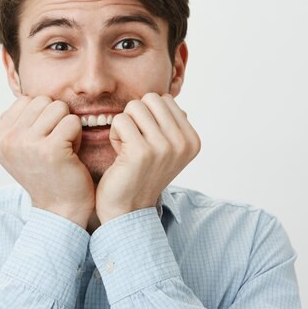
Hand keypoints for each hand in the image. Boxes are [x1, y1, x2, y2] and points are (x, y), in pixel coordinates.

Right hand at [0, 96, 94, 227]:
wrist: (60, 209)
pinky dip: (77, 136)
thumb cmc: (46, 174)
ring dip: (67, 126)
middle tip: (55, 144)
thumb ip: (18, 122)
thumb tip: (23, 96)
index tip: (41, 141)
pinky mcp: (51, 150)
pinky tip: (71, 154)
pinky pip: (72, 122)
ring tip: (62, 148)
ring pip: (59, 107)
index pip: (25, 100)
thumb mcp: (21, 148)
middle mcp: (7, 141)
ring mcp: (27, 145)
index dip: (41, 116)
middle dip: (55, 118)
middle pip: (43, 100)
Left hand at [95, 93, 200, 222]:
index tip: (148, 140)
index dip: (150, 115)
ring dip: (125, 125)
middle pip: (151, 99)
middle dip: (137, 116)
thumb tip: (168, 99)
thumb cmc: (142, 173)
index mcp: (192, 140)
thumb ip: (170, 123)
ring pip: (134, 107)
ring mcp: (164, 147)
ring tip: (128, 147)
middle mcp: (183, 143)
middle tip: (135, 140)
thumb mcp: (167, 149)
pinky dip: (114, 134)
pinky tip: (120, 153)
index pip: (165, 99)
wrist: (128, 209)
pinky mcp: (141, 152)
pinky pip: (120, 120)